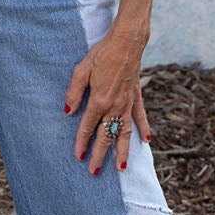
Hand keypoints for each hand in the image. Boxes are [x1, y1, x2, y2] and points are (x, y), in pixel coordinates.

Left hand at [63, 23, 152, 174]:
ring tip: (122, 168)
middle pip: (106, 136)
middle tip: (94, 172)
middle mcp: (114, 106)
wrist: (127, 42)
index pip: (88, 127)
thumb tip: (67, 111)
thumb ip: (73, 92)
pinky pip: (140, 116)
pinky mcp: (137, 96)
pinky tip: (147, 140)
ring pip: (125, 132)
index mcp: (98, 100)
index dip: (82, 143)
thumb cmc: (101, 54)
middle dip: (100, 155)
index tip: (78, 156)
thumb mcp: (81, 70)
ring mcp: (127, 103)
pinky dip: (144, 128)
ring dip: (123, 151)